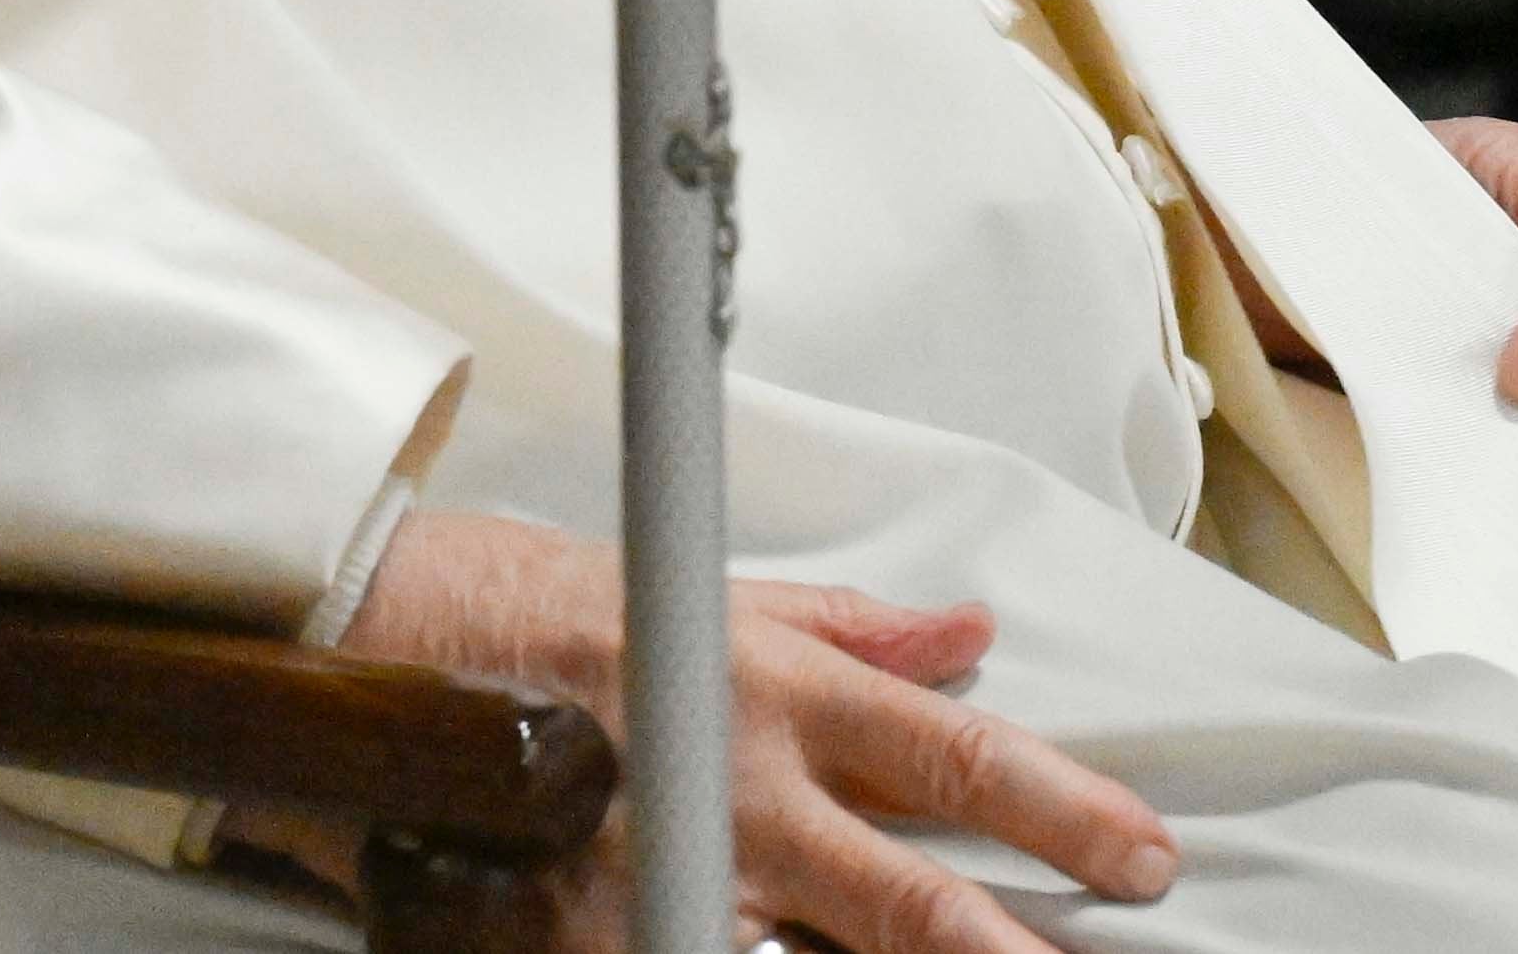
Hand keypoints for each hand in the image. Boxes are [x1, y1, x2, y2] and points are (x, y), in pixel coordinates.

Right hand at [310, 511, 1174, 952]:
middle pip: (903, 898)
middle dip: (1005, 953)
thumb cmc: (543, 612)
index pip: (954, 756)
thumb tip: (966, 633)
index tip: (1143, 855)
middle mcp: (734, 789)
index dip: (1062, 811)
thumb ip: (853, 631)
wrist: (375, 650)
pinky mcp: (576, 940)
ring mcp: (655, 876)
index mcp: (780, 695)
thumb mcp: (721, 599)